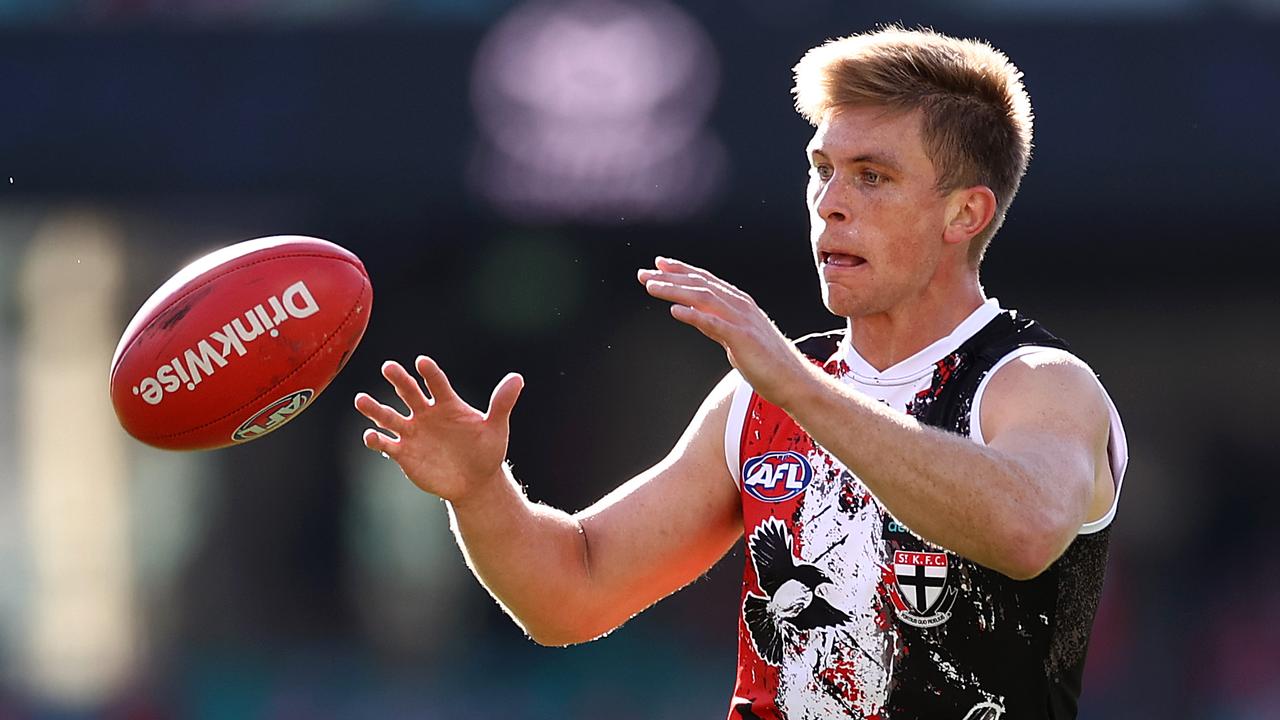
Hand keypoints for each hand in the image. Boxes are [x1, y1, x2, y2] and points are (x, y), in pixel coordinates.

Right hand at [354, 356, 523, 504]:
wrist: (475, 482)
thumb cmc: (486, 450)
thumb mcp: (496, 428)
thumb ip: (502, 403)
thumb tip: (517, 378)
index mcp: (447, 403)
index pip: (436, 383)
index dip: (429, 372)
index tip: (422, 363)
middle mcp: (426, 413)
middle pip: (408, 392)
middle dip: (399, 380)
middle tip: (389, 367)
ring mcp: (413, 432)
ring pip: (389, 416)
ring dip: (375, 409)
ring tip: (361, 400)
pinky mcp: (404, 453)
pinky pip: (386, 444)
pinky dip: (377, 440)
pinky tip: (371, 436)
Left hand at [638, 256, 813, 406]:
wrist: (793, 381)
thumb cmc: (767, 362)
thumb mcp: (735, 337)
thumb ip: (716, 323)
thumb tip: (694, 315)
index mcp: (739, 303)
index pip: (706, 280)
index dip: (681, 270)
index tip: (659, 264)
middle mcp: (740, 306)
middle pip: (699, 285)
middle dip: (670, 277)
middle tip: (644, 274)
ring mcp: (741, 321)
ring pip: (703, 298)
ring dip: (675, 290)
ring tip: (652, 287)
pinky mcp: (742, 338)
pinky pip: (714, 324)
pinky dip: (694, 315)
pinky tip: (676, 311)